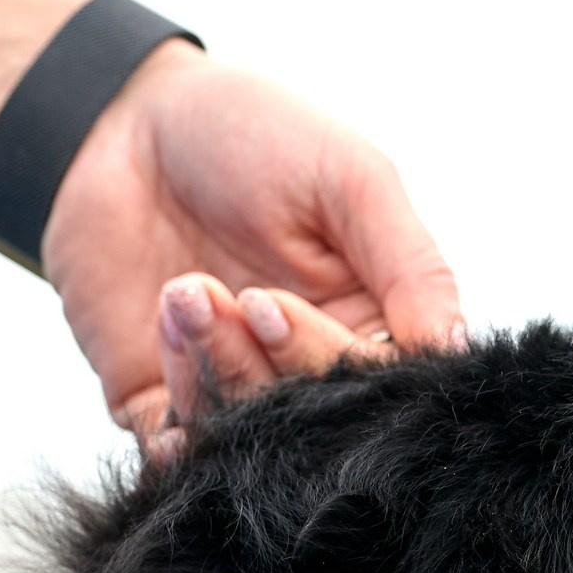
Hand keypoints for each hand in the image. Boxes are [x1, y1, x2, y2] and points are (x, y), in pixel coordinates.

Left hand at [41, 41, 461, 442]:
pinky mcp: (166, 405)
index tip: (276, 302)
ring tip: (182, 292)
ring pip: (246, 440)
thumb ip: (412, 266)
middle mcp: (308, 371)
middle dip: (267, 367)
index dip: (330, 361)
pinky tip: (163, 341)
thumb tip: (458, 351)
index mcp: (370, 324)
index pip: (379, 388)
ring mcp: (238, 392)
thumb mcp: (352, 180)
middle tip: (237, 296)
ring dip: (213, 370)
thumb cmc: (249, 134)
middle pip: (314, 426)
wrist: (114, 119)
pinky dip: (175, 430)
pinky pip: (181, 453)